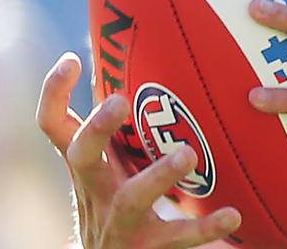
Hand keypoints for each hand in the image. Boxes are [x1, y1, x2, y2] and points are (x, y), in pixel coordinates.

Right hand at [36, 53, 240, 248]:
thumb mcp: (107, 166)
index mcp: (86, 166)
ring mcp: (118, 222)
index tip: (72, 58)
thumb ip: (116, 127)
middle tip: (117, 100)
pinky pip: (176, 239)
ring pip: (131, 199)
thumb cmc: (114, 203)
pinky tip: (233, 213)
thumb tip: (138, 56)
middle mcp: (95, 191)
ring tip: (187, 153)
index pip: (53, 127)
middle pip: (81, 157)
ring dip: (158, 176)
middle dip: (97, 128)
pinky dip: (204, 227)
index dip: (53, 94)